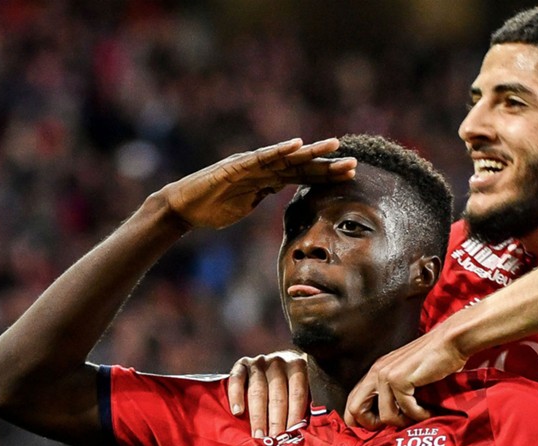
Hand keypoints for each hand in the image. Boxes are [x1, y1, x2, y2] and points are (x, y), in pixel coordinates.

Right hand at [160, 138, 355, 229]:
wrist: (183, 208)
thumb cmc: (212, 208)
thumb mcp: (246, 205)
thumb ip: (263, 195)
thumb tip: (281, 193)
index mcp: (266, 178)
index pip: (301, 175)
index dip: (325, 175)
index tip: (350, 176)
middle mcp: (261, 167)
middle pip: (300, 164)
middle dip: (327, 164)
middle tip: (354, 163)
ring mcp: (250, 164)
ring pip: (286, 157)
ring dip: (310, 152)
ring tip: (334, 146)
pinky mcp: (236, 166)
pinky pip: (261, 157)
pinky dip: (279, 150)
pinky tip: (296, 144)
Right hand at [227, 351, 308, 437]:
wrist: (277, 361)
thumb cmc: (292, 382)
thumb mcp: (305, 386)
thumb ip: (304, 403)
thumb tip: (305, 430)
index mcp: (297, 366)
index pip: (297, 393)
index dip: (294, 415)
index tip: (291, 433)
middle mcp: (278, 362)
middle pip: (277, 395)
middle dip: (276, 421)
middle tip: (273, 440)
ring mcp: (258, 362)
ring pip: (257, 391)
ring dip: (257, 416)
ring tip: (258, 435)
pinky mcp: (241, 365)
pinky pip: (236, 380)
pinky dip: (236, 396)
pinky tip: (237, 412)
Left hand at [344, 325, 468, 428]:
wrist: (450, 342)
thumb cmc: (434, 360)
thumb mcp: (407, 376)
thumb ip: (394, 392)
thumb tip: (388, 419)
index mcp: (375, 372)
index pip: (353, 402)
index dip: (363, 420)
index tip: (383, 426)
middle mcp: (376, 372)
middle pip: (354, 410)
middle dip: (373, 425)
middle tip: (396, 424)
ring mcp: (386, 375)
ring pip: (385, 416)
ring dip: (403, 422)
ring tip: (417, 415)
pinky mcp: (400, 379)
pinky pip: (405, 410)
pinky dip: (419, 415)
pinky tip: (428, 410)